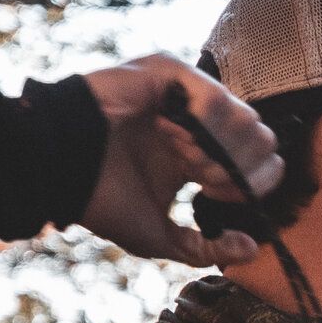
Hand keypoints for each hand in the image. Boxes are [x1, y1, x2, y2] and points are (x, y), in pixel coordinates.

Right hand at [76, 55, 282, 265]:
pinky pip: (219, 97)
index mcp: (202, 156)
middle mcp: (201, 123)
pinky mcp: (172, 73)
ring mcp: (189, 95)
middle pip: (264, 142)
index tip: (210, 195)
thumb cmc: (99, 198)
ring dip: (217, 150)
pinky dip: (204, 126)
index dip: (249, 185)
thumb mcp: (158, 236)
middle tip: (196, 176)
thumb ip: (204, 248)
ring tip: (178, 153)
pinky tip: (172, 134)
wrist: (57, 167)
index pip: (263, 164)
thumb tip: (251, 249)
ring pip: (249, 120)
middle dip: (235, 170)